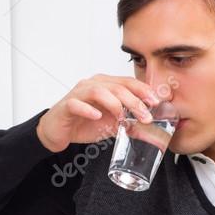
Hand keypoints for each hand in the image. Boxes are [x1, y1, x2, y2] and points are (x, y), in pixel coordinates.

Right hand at [36, 74, 161, 152]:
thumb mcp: (110, 124)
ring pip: (99, 91)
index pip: (127, 82)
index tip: (156, 102)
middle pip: (117, 87)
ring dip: (115, 104)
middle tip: (145, 116)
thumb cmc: (82, 123)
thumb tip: (147, 129)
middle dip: (134, 101)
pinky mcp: (66, 106)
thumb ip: (127, 122)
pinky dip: (88, 109)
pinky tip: (97, 116)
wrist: (57, 132)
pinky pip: (77, 104)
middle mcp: (92, 85)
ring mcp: (78, 94)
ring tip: (123, 118)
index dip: (143, 90)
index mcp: (105, 85)